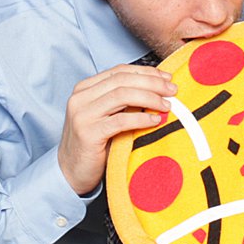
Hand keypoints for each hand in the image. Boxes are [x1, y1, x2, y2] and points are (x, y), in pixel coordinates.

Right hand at [58, 64, 176, 194]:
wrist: (71, 173)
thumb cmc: (94, 144)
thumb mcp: (105, 115)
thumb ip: (122, 100)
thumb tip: (158, 88)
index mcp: (85, 88)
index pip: (119, 71)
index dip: (146, 72)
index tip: (167, 78)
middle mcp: (80, 97)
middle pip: (122, 80)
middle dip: (152, 82)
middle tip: (172, 90)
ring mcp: (82, 115)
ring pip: (122, 95)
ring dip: (149, 97)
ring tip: (167, 105)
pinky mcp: (88, 133)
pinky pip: (120, 121)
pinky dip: (141, 118)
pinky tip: (155, 120)